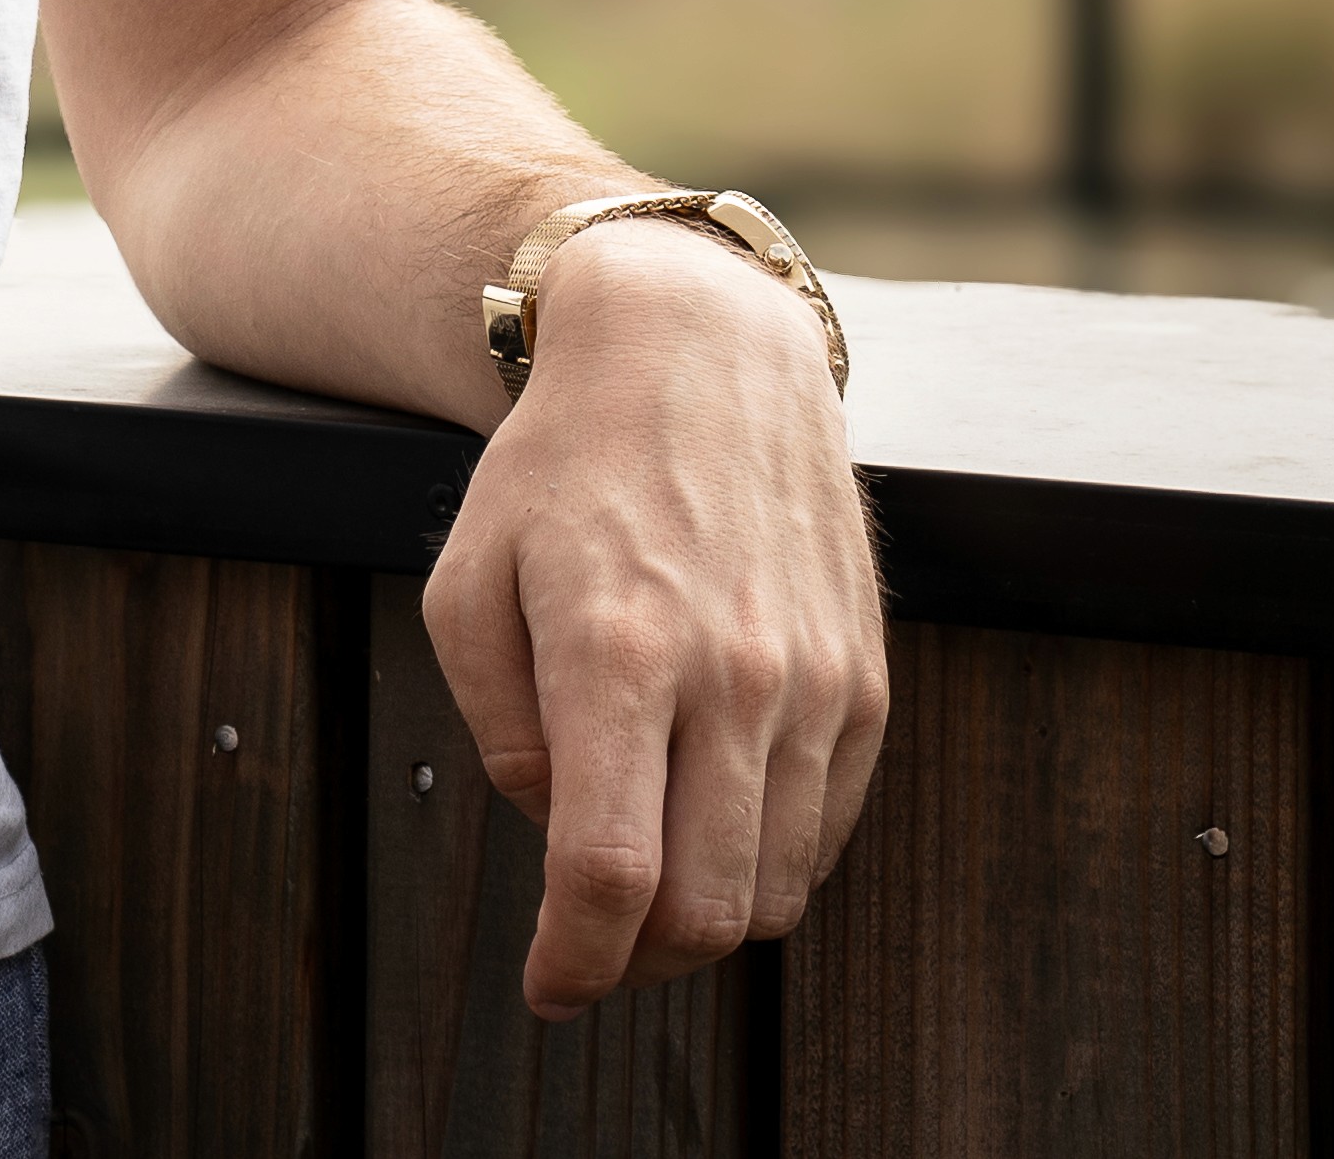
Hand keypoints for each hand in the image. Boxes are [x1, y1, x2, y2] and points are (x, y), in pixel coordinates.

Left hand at [420, 215, 887, 1018]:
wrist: (697, 349)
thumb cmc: (562, 464)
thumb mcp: (469, 576)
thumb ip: (496, 724)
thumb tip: (554, 831)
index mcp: (617, 651)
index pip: (609, 876)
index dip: (575, 961)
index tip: (549, 985)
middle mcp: (732, 674)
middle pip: (704, 912)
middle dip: (638, 960)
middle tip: (593, 942)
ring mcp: (813, 680)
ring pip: (773, 888)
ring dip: (707, 919)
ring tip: (649, 876)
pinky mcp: (864, 678)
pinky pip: (826, 830)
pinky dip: (768, 859)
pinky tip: (712, 815)